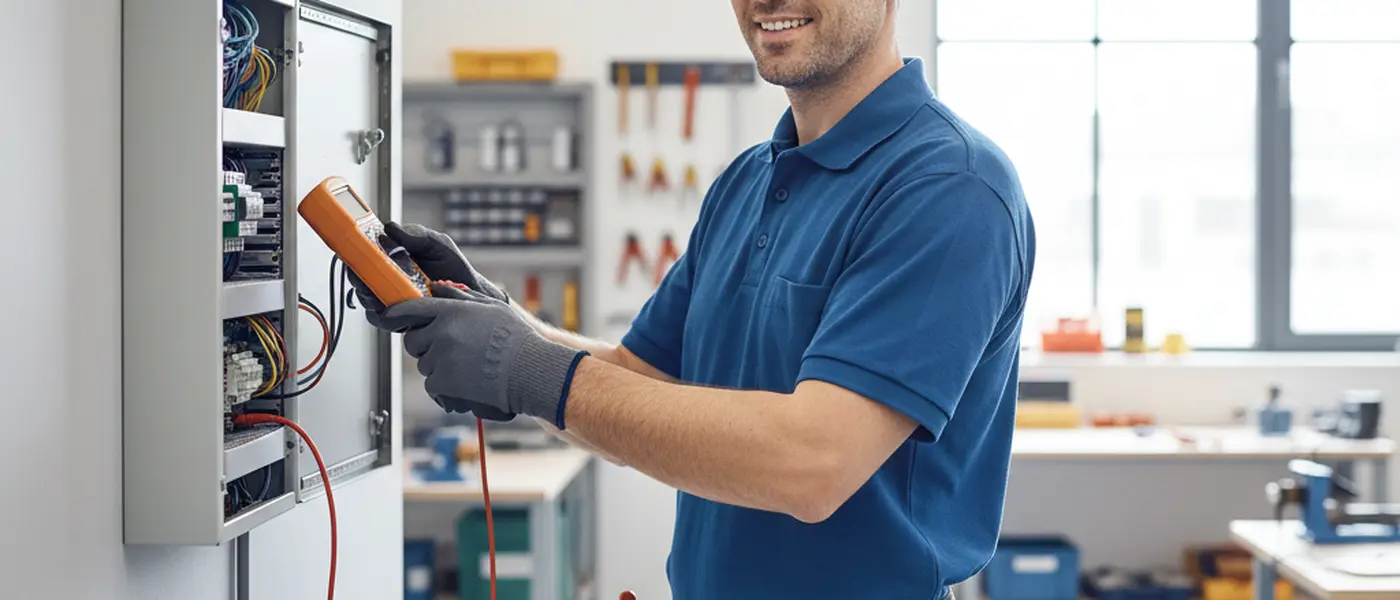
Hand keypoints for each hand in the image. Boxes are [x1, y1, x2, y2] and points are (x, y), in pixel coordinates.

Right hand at [349, 222, 508, 326]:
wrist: (474, 295)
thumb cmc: (454, 269)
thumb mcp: (437, 244)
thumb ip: (416, 234)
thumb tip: (390, 228)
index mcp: (392, 260)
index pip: (364, 256)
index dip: (354, 253)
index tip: (353, 250)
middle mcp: (388, 281)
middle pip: (359, 279)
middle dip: (357, 275)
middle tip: (363, 272)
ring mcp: (392, 301)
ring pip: (367, 300)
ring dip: (368, 294)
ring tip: (378, 288)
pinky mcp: (400, 319)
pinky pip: (382, 319)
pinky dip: (383, 313)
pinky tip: (393, 305)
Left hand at [380, 283, 586, 426]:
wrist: (529, 371)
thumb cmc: (516, 339)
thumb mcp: (491, 306)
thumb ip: (460, 296)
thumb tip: (436, 286)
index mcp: (451, 310)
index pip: (410, 309)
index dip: (397, 314)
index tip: (390, 317)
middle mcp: (441, 332)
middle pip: (413, 341)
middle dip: (424, 345)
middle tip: (446, 348)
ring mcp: (440, 358)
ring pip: (424, 365)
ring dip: (439, 366)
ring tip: (468, 366)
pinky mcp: (442, 382)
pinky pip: (432, 385)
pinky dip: (445, 386)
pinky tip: (467, 382)